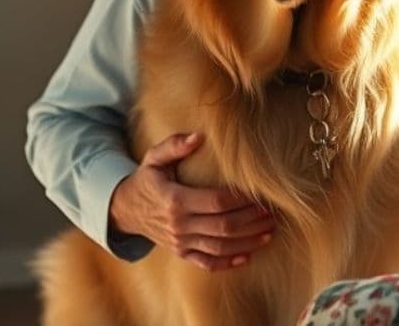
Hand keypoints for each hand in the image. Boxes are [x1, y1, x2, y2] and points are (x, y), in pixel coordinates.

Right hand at [108, 132, 275, 271]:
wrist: (125, 210)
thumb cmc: (146, 180)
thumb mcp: (154, 158)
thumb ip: (174, 145)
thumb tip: (198, 137)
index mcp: (175, 200)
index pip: (216, 202)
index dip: (241, 199)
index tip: (260, 194)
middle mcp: (179, 225)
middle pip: (224, 226)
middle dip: (252, 220)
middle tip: (273, 213)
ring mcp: (180, 242)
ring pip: (220, 246)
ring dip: (248, 241)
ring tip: (269, 232)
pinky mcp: (182, 253)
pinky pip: (207, 263)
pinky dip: (228, 262)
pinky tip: (248, 256)